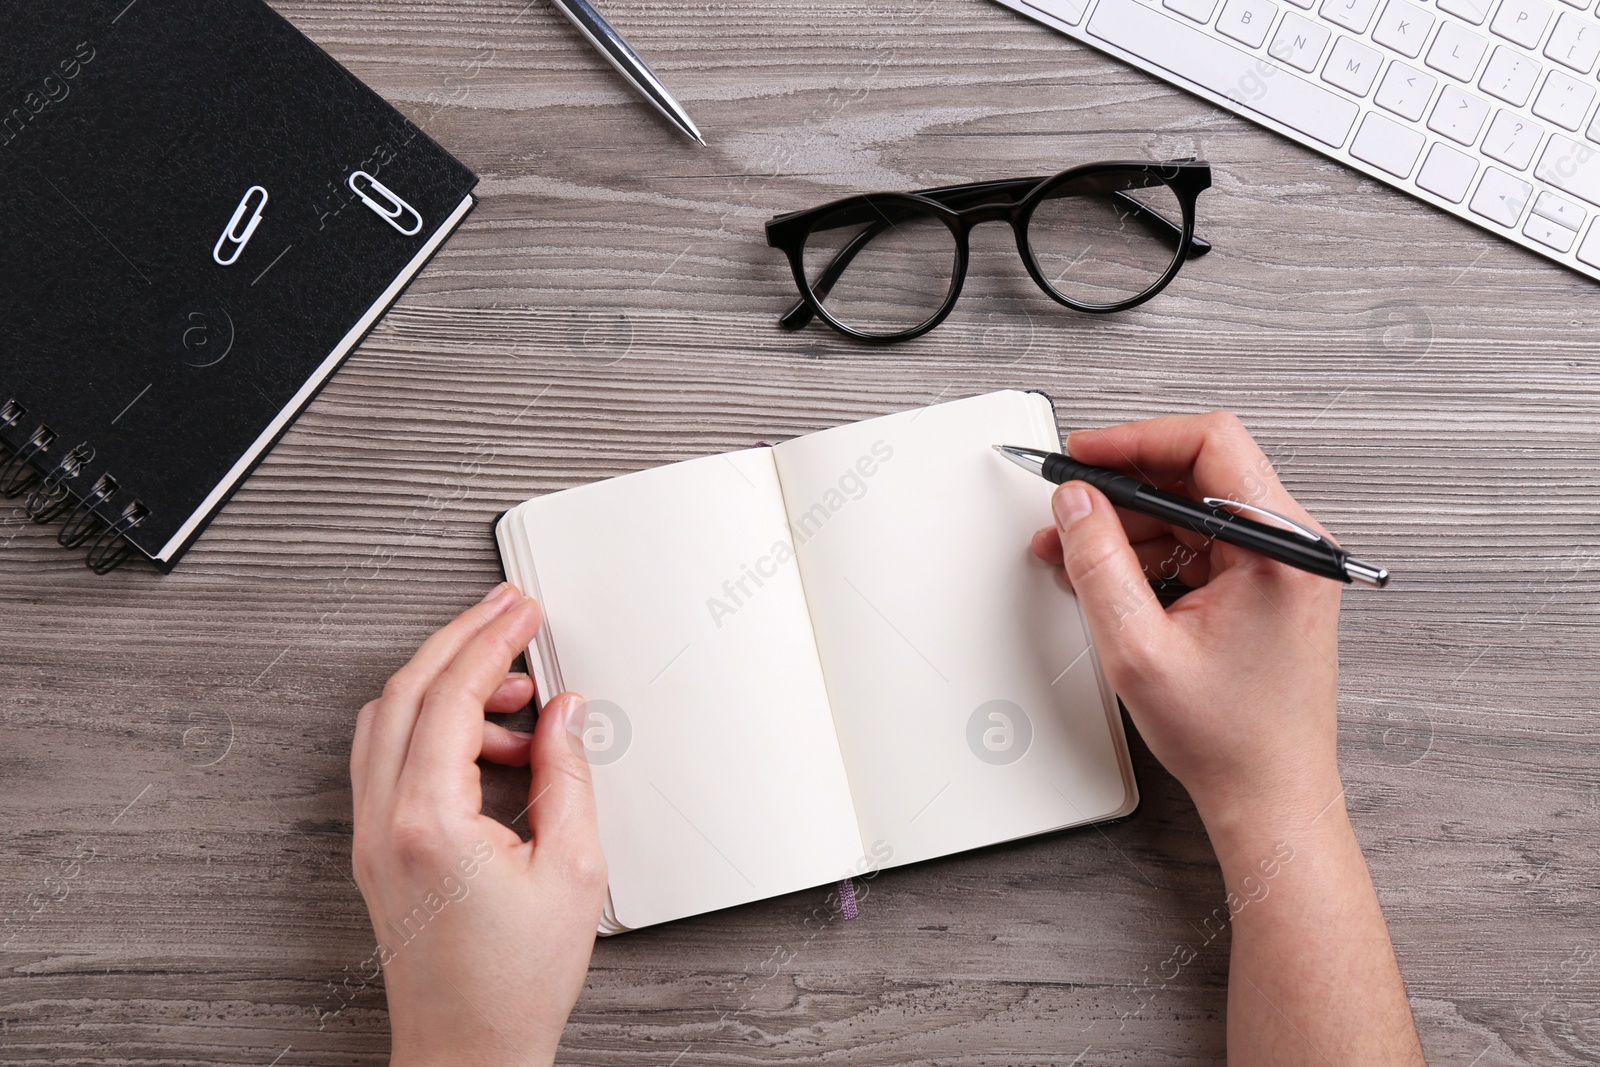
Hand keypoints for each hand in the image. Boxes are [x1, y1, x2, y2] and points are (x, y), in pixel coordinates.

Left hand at [349, 583, 607, 1066]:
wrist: (468, 1052)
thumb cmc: (512, 985)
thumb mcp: (571, 869)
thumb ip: (567, 775)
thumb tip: (562, 714)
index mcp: (428, 820)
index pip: (453, 695)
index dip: (491, 640)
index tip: (521, 611)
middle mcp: (385, 821)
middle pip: (407, 690)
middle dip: (461, 638)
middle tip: (508, 612)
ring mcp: (372, 836)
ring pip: (390, 720)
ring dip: (445, 684)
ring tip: (517, 692)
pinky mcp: (377, 850)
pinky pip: (390, 759)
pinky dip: (432, 726)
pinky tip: (488, 742)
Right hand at [1030, 411, 1343, 840]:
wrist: (1270, 796)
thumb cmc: (1231, 740)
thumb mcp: (1139, 649)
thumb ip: (1099, 564)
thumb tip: (1076, 505)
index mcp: (1280, 549)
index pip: (1209, 443)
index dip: (1135, 440)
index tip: (1085, 455)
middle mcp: (1291, 547)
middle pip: (1199, 470)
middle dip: (1124, 484)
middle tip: (1071, 500)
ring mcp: (1281, 566)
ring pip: (1193, 506)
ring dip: (1131, 521)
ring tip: (1074, 549)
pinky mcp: (1265, 585)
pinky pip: (1201, 541)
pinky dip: (1152, 550)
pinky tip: (1109, 573)